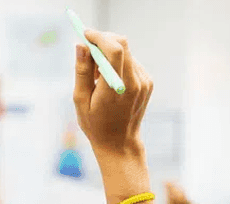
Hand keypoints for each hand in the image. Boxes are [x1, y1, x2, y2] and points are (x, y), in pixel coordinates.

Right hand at [73, 31, 153, 203]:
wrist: (120, 143)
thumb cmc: (96, 125)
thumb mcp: (81, 100)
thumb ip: (82, 71)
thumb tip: (81, 46)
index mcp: (115, 88)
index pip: (114, 49)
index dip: (99, 36)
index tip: (85, 34)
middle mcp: (134, 82)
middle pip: (122, 44)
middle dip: (103, 40)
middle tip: (88, 49)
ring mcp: (144, 82)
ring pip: (126, 52)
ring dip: (110, 54)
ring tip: (97, 75)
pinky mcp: (148, 82)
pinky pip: (131, 62)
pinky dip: (118, 63)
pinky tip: (109, 80)